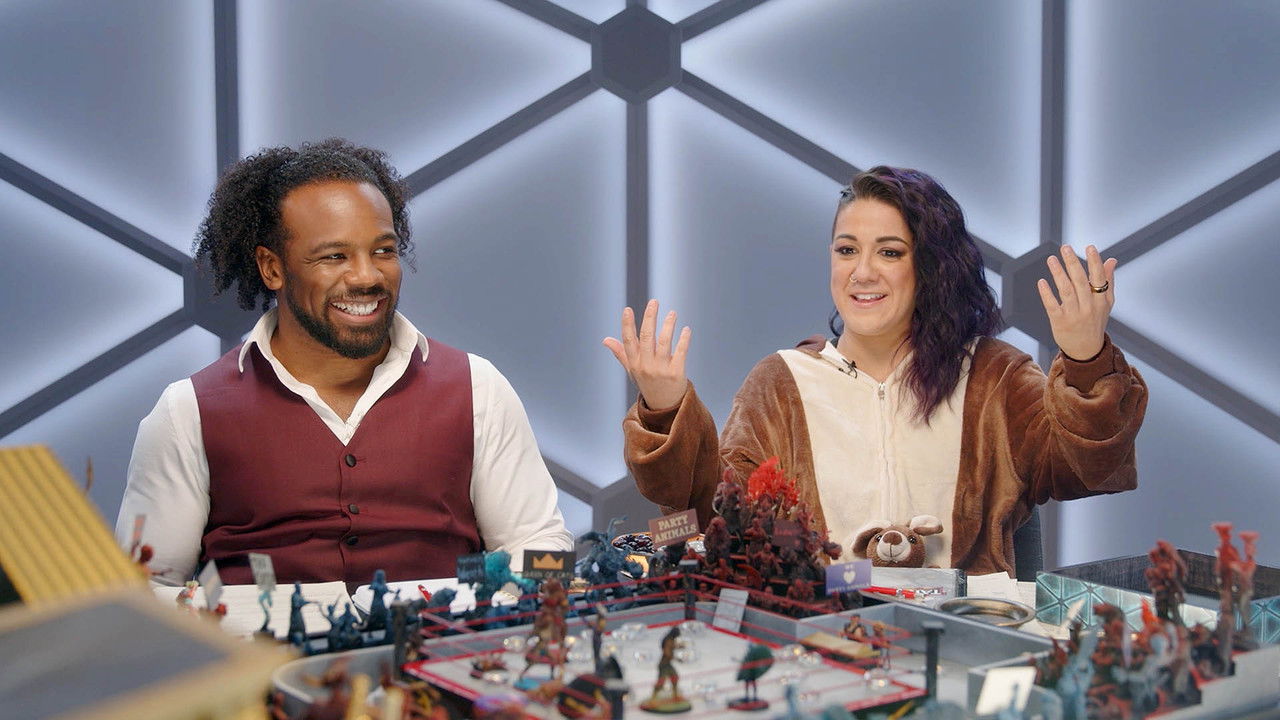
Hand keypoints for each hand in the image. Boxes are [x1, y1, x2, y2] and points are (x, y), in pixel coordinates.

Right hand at [602, 299, 690, 410]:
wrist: (665, 407)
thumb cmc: (648, 384)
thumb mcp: (632, 370)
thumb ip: (621, 353)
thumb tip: (606, 339)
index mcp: (634, 363)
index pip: (629, 341)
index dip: (627, 325)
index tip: (627, 310)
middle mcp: (646, 366)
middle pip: (646, 337)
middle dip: (650, 318)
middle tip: (654, 302)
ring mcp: (661, 370)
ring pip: (664, 342)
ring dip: (668, 325)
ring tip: (672, 313)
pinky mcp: (676, 373)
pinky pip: (680, 352)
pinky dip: (684, 339)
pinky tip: (686, 329)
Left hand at [1037, 244, 1116, 360]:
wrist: (1087, 351)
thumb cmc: (1095, 322)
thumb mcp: (1105, 304)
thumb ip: (1108, 281)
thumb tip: (1111, 259)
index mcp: (1101, 301)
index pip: (1099, 278)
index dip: (1095, 262)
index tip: (1089, 247)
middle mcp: (1089, 307)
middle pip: (1081, 282)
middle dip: (1073, 263)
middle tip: (1065, 247)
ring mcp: (1074, 315)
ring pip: (1066, 291)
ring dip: (1058, 274)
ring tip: (1051, 259)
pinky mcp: (1060, 322)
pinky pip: (1052, 306)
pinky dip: (1047, 294)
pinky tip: (1042, 281)